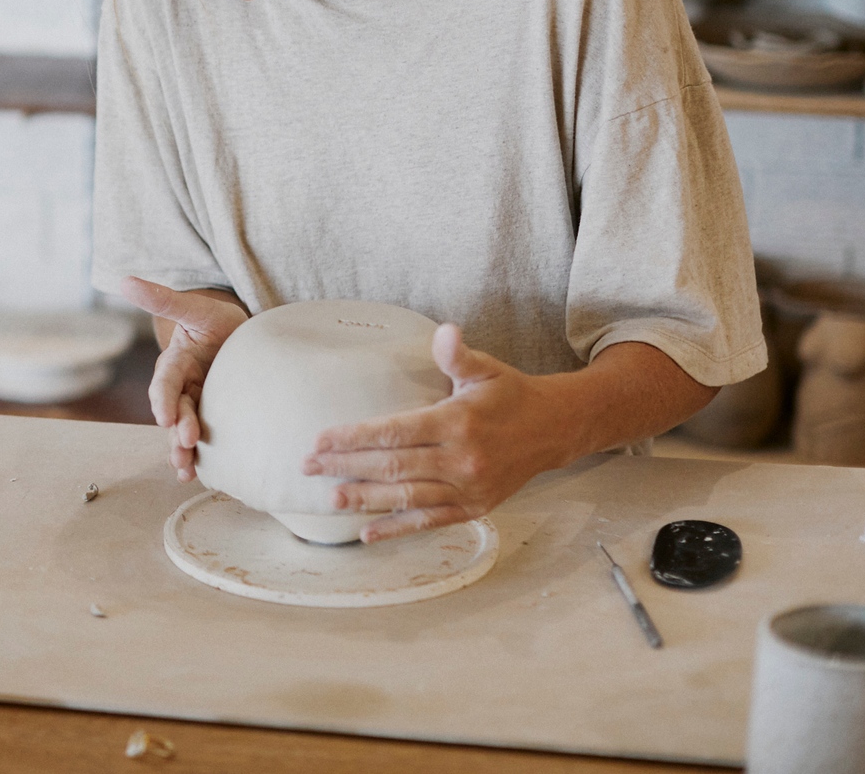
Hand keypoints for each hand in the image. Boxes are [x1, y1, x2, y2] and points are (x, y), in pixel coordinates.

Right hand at [121, 276, 248, 482]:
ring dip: (181, 449)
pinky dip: (197, 456)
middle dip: (177, 428)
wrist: (244, 336)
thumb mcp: (195, 308)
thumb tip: (123, 280)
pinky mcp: (210, 415)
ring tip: (185, 469)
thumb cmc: (219, 320)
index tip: (165, 417)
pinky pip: (199, 437)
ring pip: (183, 428)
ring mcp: (196, 402)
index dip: (163, 398)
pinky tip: (196, 474)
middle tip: (186, 443)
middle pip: (174, 410)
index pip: (166, 381)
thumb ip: (163, 299)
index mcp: (176, 361)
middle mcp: (182, 386)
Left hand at [302, 323, 562, 541]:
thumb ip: (458, 355)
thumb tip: (444, 332)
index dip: (355, 438)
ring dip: (366, 499)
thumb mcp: (486, 369)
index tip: (320, 439)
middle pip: (393, 466)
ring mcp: (468, 489)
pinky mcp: (474, 508)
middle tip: (308, 466)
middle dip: (347, 466)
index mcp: (457, 423)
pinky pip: (429, 521)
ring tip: (331, 499)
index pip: (395, 432)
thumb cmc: (511, 395)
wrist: (555, 429)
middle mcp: (461, 460)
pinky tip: (368, 533)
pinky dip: (398, 528)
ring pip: (407, 497)